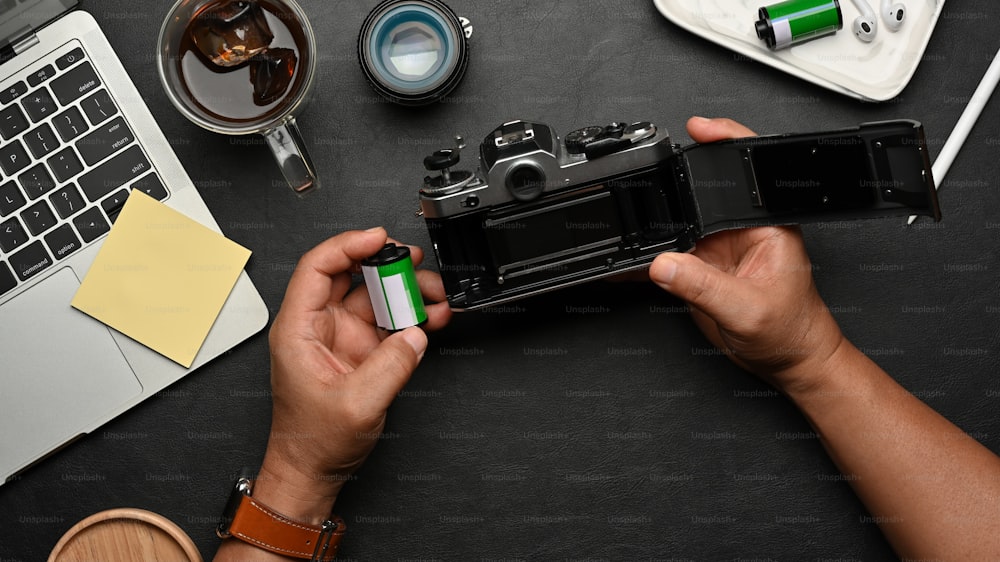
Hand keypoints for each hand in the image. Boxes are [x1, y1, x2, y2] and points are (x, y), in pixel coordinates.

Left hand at [254, 228, 450, 523]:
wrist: (313, 471)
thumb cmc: (312, 441)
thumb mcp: (356, 404)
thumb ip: (390, 366)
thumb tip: (415, 334)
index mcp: (298, 329)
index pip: (318, 267)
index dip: (349, 246)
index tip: (379, 239)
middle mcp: (317, 326)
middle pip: (350, 275)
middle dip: (386, 264)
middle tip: (415, 264)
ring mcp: (341, 337)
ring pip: (375, 296)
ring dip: (405, 291)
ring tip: (435, 295)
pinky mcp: (361, 350)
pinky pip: (388, 321)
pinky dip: (411, 316)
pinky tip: (431, 316)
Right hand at [649, 117, 844, 395]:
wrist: (786, 362)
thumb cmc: (790, 331)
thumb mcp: (747, 309)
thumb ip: (703, 286)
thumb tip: (663, 264)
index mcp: (766, 222)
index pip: (745, 167)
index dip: (721, 139)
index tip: (696, 129)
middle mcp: (741, 227)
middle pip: (701, 191)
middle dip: (672, 188)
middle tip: (647, 192)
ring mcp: (717, 246)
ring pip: (678, 223)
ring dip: (655, 226)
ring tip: (632, 231)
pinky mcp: (699, 267)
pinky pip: (666, 255)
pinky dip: (643, 259)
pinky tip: (625, 266)